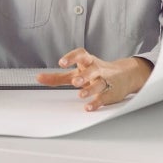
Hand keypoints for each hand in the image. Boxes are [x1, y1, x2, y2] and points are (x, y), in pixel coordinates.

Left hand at [37, 49, 152, 110]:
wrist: (124, 75)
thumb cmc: (95, 72)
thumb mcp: (77, 71)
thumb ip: (58, 77)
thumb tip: (38, 78)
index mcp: (88, 61)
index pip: (81, 54)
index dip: (72, 57)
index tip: (62, 62)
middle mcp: (97, 69)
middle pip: (92, 69)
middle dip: (84, 75)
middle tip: (75, 81)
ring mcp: (105, 80)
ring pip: (99, 83)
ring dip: (90, 89)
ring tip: (81, 95)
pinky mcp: (111, 92)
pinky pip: (104, 97)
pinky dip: (97, 102)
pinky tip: (89, 107)